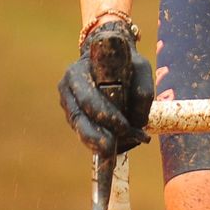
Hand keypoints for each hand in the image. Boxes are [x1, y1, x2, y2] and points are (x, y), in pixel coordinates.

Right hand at [59, 20, 153, 156]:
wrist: (106, 55)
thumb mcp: (140, 66)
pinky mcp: (73, 114)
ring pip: (80, 128)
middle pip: (78, 119)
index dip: (105, 115)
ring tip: (114, 154)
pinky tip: (112, 148)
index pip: (88, 98)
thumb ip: (142, 91)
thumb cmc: (124, 60)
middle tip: (111, 151)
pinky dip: (97, 141)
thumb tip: (138, 122)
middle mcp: (67, 88)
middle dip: (95, 138)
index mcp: (77, 71)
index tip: (125, 127)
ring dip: (97, 143)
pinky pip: (83, 130)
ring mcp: (68, 103)